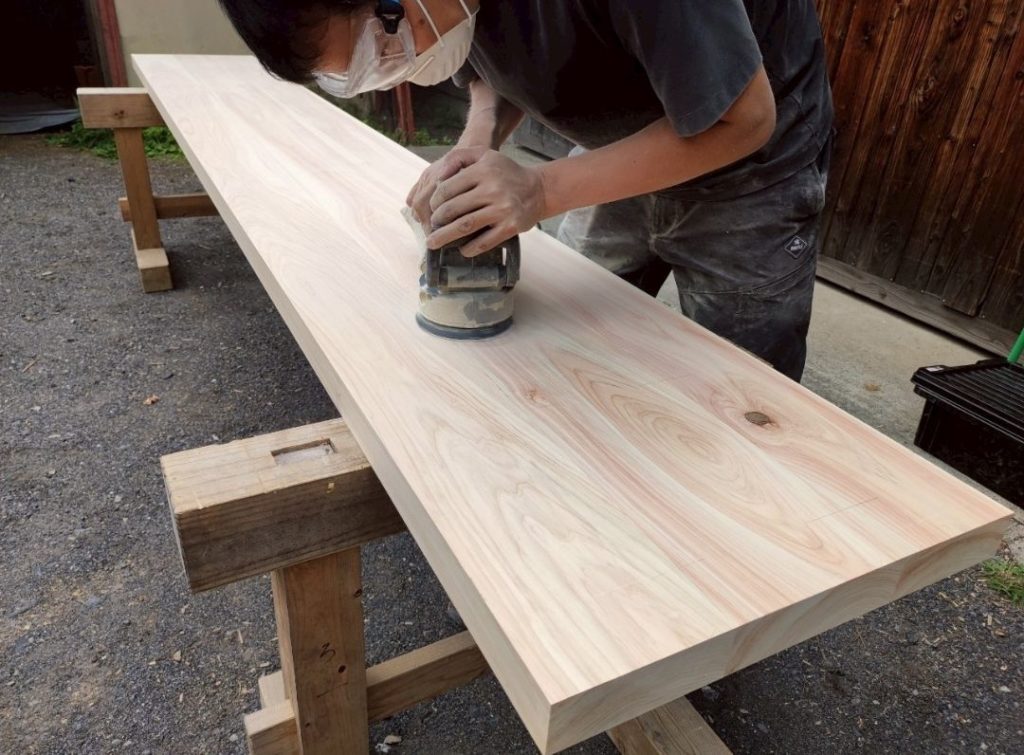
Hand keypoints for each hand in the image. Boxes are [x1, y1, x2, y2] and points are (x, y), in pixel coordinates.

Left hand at [406, 147, 546, 256]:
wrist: (538, 189)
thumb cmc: (505, 172)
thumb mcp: (484, 154)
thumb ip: (458, 158)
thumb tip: (438, 177)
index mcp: (483, 170)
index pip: (448, 188)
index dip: (435, 201)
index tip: (432, 209)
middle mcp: (493, 189)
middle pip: (453, 209)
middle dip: (436, 221)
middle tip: (431, 227)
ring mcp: (502, 210)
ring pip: (465, 226)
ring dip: (445, 237)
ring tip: (433, 243)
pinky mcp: (511, 227)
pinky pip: (484, 241)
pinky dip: (470, 248)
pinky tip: (462, 249)